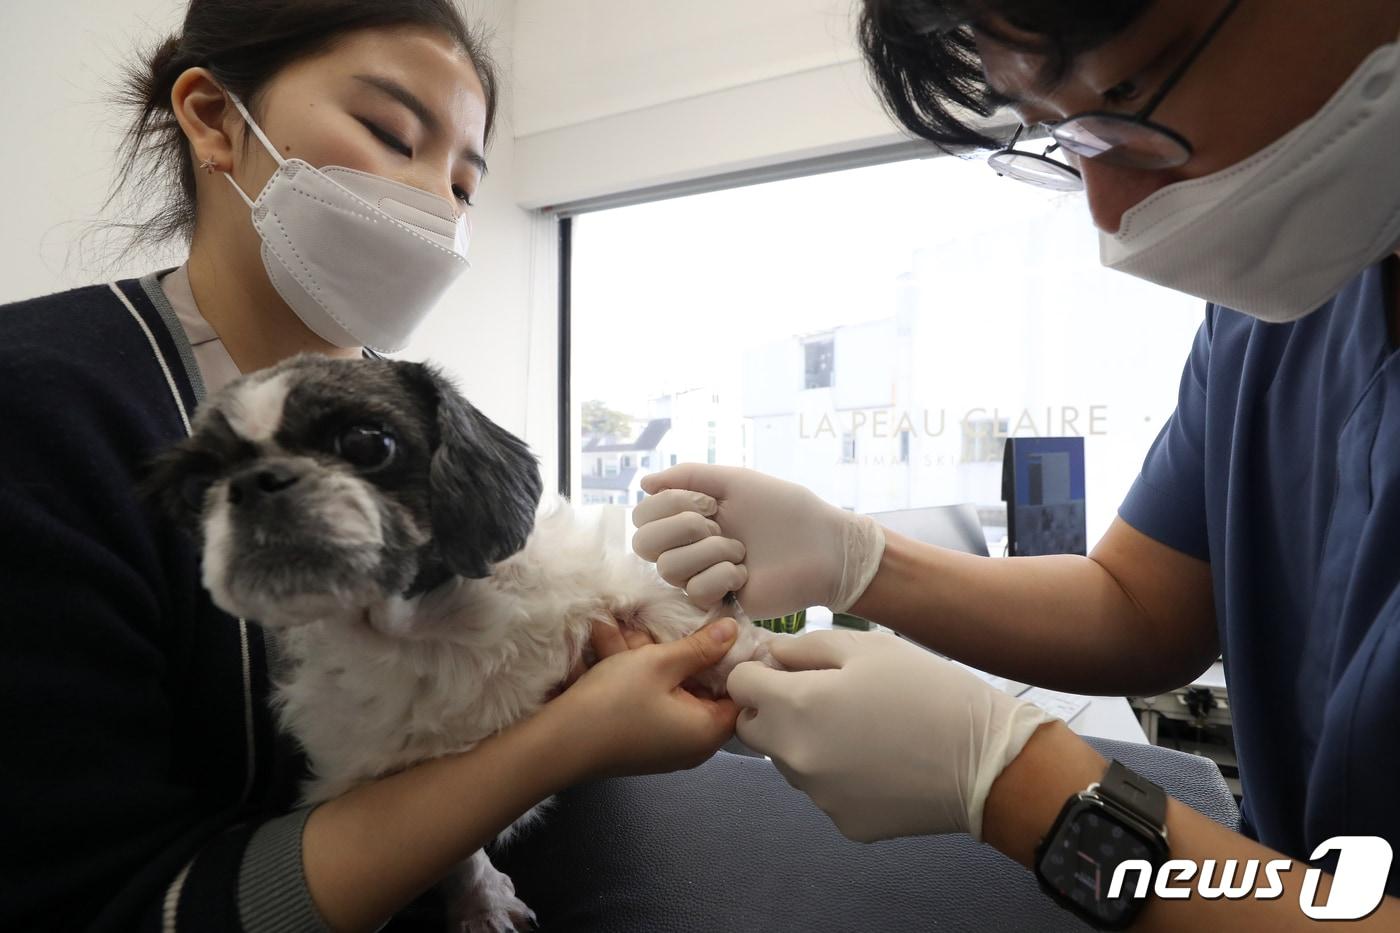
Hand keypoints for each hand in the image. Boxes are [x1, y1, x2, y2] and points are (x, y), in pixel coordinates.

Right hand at [547, 618, 741, 779]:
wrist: (557, 744)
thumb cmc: (614, 703)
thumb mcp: (660, 663)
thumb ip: (701, 647)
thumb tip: (734, 633)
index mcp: (708, 731)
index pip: (738, 692)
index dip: (731, 659)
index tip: (719, 631)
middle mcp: (693, 745)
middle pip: (701, 688)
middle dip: (680, 653)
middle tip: (659, 627)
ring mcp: (666, 745)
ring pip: (670, 690)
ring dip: (650, 659)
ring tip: (620, 632)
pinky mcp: (642, 740)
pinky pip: (651, 701)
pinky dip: (638, 676)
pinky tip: (611, 646)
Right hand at [632, 464, 884, 617]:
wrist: (822, 546)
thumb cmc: (785, 510)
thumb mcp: (736, 481)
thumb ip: (688, 475)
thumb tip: (643, 482)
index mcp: (689, 516)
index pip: (643, 515)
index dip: (668, 506)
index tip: (710, 502)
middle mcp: (688, 546)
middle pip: (644, 545)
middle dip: (682, 528)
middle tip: (719, 525)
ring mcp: (700, 575)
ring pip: (669, 569)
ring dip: (708, 552)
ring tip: (740, 550)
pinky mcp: (717, 602)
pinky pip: (695, 590)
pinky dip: (722, 576)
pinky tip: (745, 573)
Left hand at [726, 630, 1053, 841]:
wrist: (985, 760)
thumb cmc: (928, 691)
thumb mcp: (866, 647)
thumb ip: (804, 648)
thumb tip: (771, 657)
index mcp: (795, 707)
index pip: (739, 687)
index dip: (759, 672)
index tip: (783, 669)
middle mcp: (796, 757)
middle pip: (755, 730)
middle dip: (774, 710)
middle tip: (821, 697)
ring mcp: (818, 797)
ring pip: (790, 762)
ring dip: (807, 742)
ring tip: (860, 728)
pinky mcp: (844, 823)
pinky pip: (824, 791)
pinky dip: (839, 775)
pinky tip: (878, 760)